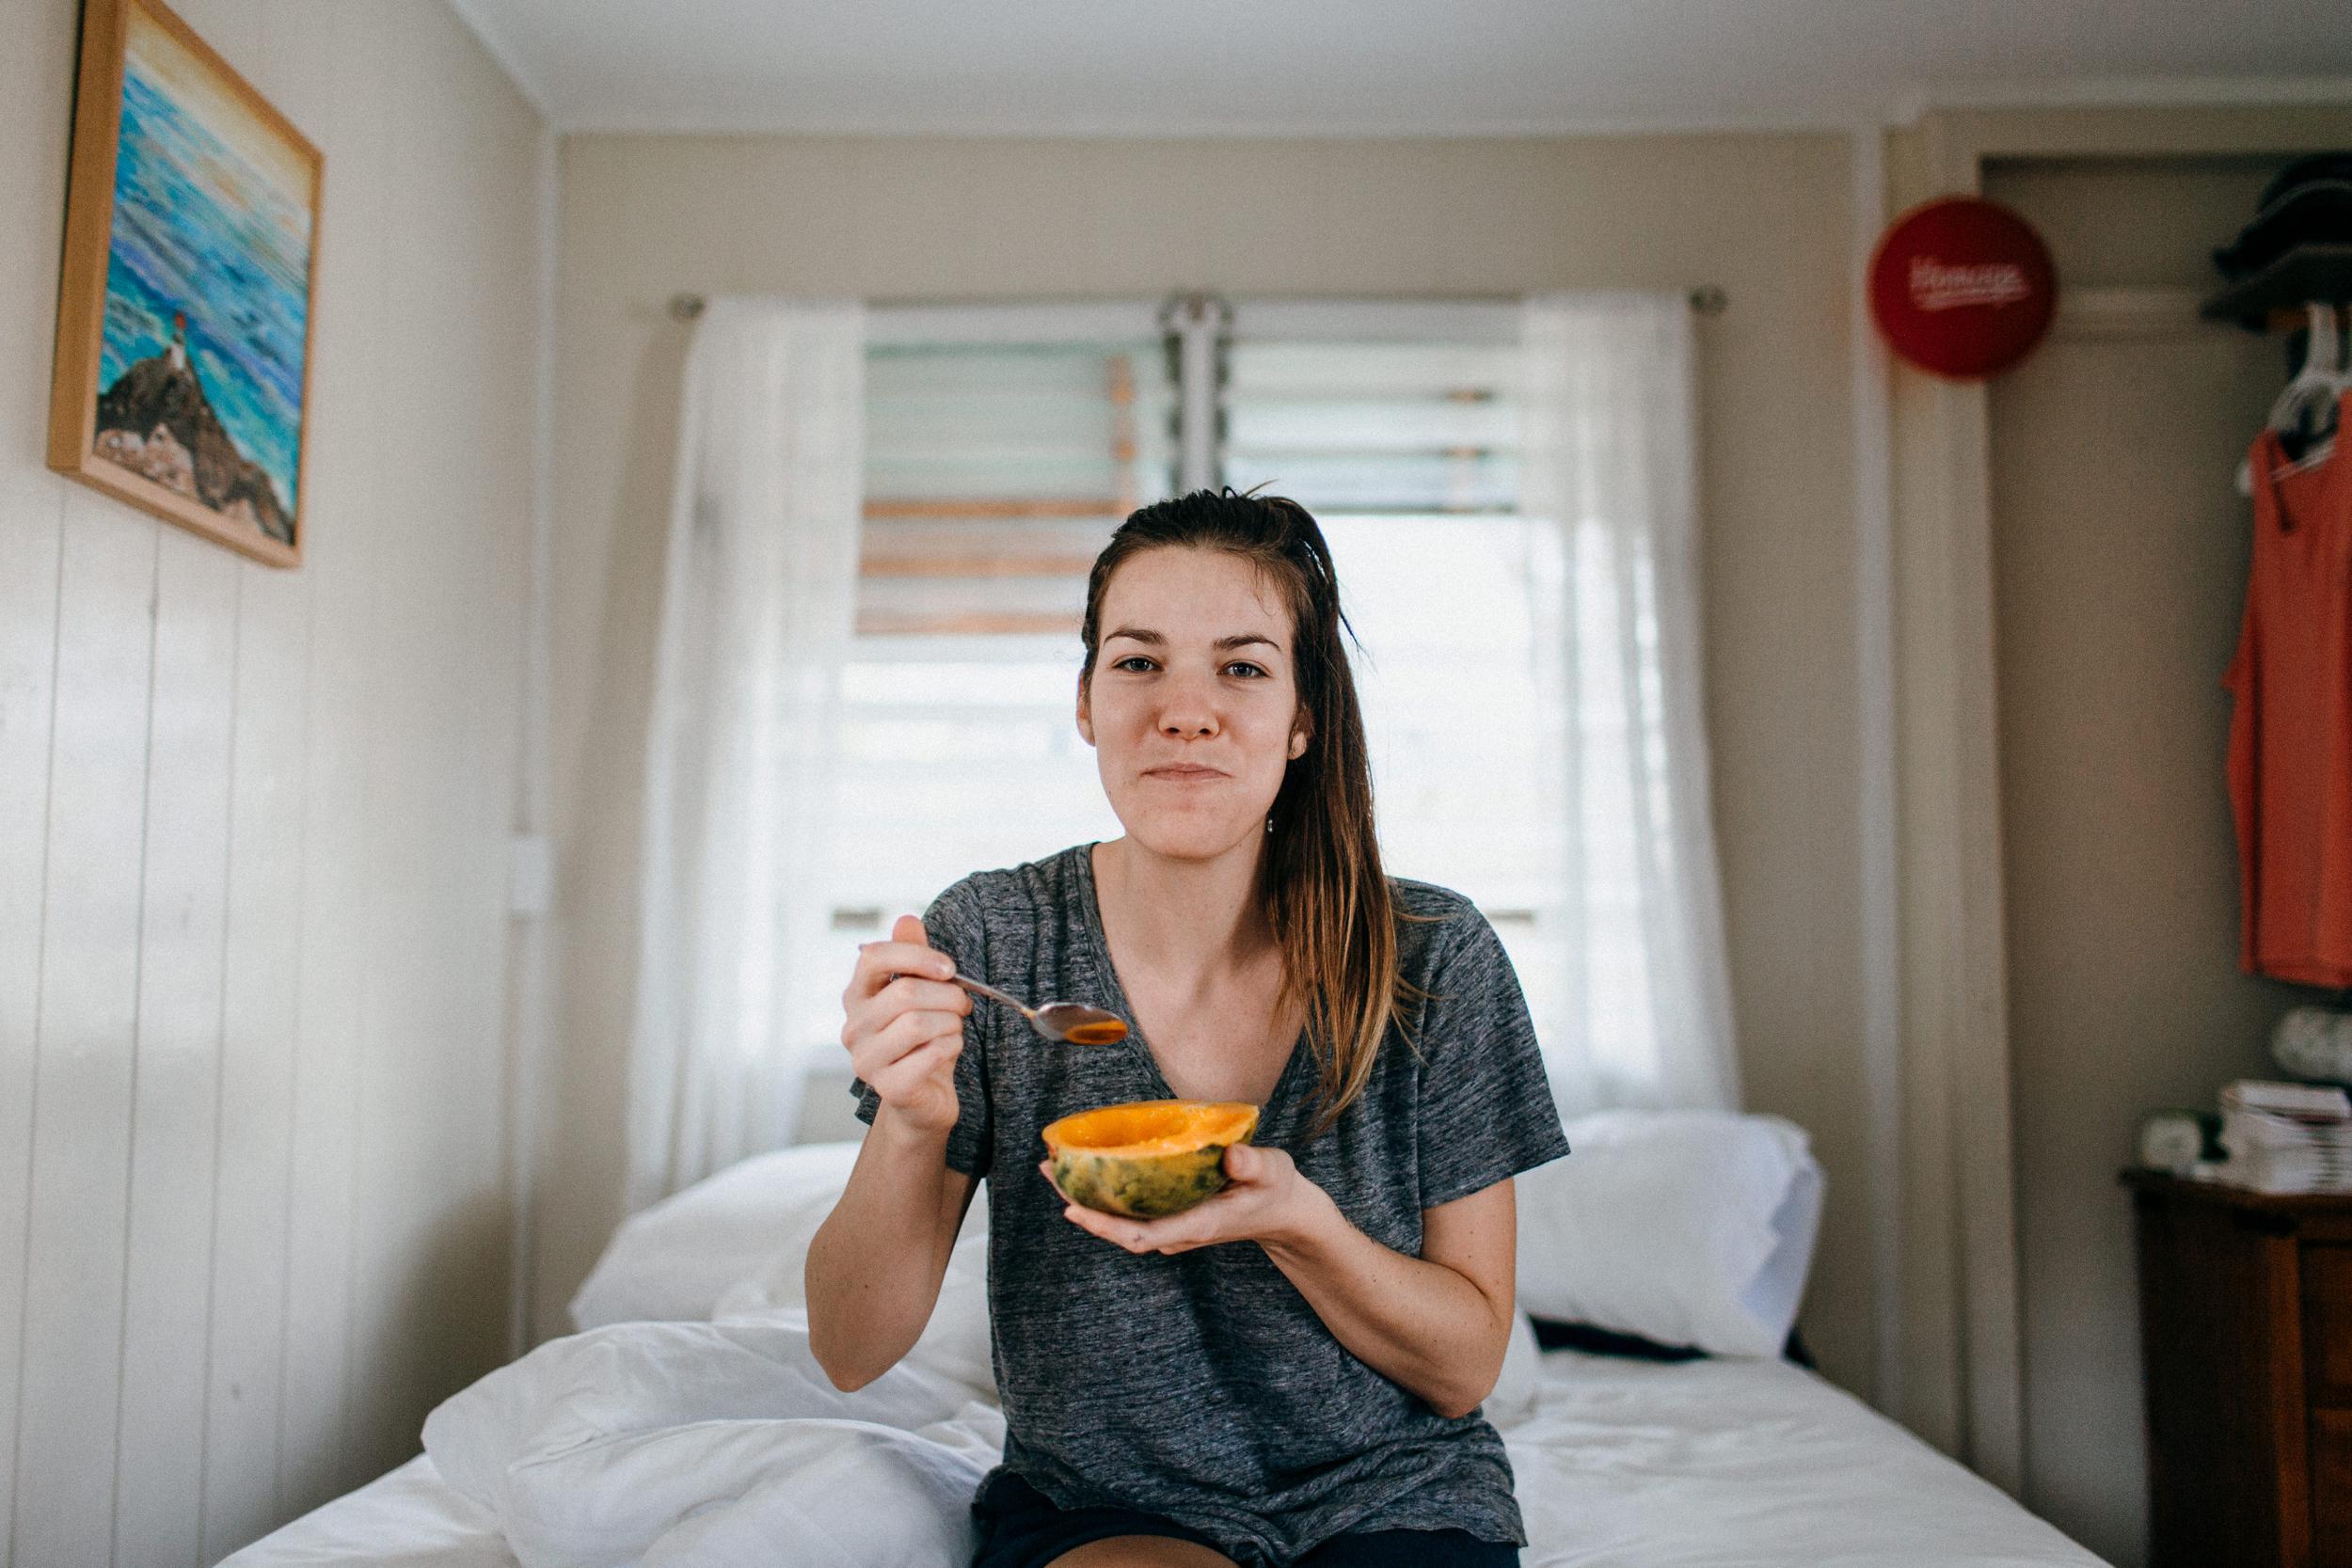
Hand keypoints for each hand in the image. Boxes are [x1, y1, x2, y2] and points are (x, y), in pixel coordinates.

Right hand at [840, 914, 971, 1136]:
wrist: (924, 1100)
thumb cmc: (923, 1042)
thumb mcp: (921, 994)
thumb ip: (912, 956)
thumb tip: (906, 919)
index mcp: (857, 997)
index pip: (872, 957)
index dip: (916, 955)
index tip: (949, 968)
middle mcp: (853, 1027)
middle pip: (904, 992)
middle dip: (947, 995)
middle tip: (963, 1004)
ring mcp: (866, 1060)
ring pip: (918, 1023)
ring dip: (951, 1022)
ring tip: (953, 1028)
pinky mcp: (888, 1088)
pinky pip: (932, 1054)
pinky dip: (952, 1047)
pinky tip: (949, 1050)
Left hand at [1040, 1142, 1329, 1255]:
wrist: (1283, 1212)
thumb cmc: (1275, 1189)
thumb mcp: (1271, 1172)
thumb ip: (1253, 1164)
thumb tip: (1230, 1155)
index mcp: (1197, 1224)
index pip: (1141, 1235)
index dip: (1104, 1226)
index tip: (1072, 1207)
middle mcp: (1178, 1231)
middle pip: (1119, 1230)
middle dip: (1081, 1206)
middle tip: (1050, 1168)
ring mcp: (1173, 1227)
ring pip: (1121, 1221)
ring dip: (1087, 1198)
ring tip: (1056, 1164)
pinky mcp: (1172, 1216)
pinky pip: (1130, 1212)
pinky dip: (1106, 1194)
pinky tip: (1089, 1169)